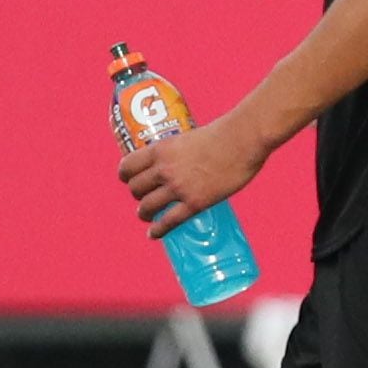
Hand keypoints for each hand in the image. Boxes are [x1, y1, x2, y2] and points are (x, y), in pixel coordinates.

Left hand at [119, 117, 266, 237]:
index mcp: (161, 149)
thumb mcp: (189, 137)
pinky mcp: (194, 203)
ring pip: (147, 207)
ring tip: (147, 216)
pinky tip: (154, 234)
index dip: (125, 175)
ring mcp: (178, 187)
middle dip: (137, 195)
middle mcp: (164, 169)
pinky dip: (158, 230)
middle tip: (144, 197)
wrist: (242, 140)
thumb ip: (179, 151)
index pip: (128, 166)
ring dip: (144, 213)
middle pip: (135, 189)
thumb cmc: (222, 134)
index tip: (128, 179)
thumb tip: (181, 161)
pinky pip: (169, 222)